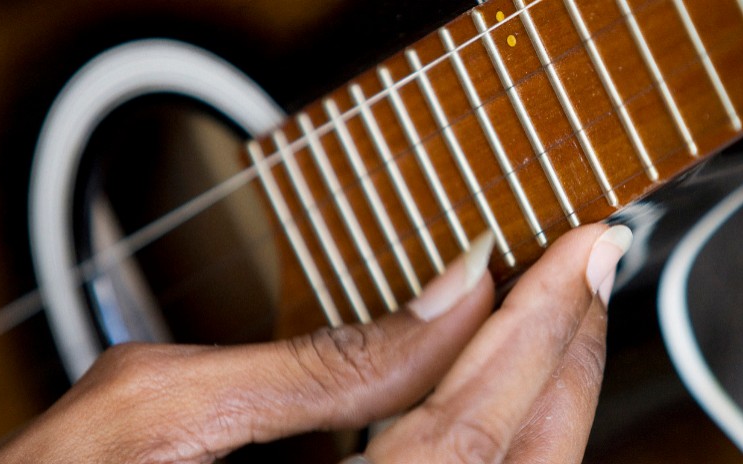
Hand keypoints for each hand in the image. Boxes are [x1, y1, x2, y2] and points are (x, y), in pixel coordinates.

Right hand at [0, 224, 631, 462]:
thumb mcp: (154, 412)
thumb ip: (319, 365)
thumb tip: (448, 294)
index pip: (469, 424)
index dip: (536, 329)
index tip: (578, 255)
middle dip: (563, 363)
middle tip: (588, 276)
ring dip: (546, 405)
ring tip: (559, 321)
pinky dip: (498, 446)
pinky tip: (498, 396)